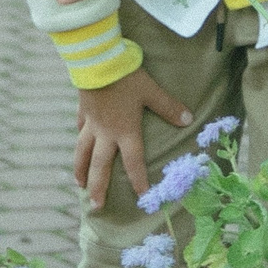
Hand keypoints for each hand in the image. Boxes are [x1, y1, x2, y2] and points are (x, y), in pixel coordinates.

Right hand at [73, 68, 193, 208]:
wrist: (96, 60)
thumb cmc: (126, 77)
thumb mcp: (151, 91)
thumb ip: (168, 107)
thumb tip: (189, 119)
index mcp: (125, 131)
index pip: (133, 162)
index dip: (138, 180)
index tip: (141, 196)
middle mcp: (106, 133)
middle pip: (100, 166)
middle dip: (98, 187)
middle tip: (97, 206)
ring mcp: (91, 123)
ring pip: (82, 152)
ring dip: (81, 170)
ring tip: (79, 185)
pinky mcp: (83, 111)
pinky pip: (80, 130)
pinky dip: (80, 139)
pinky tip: (79, 143)